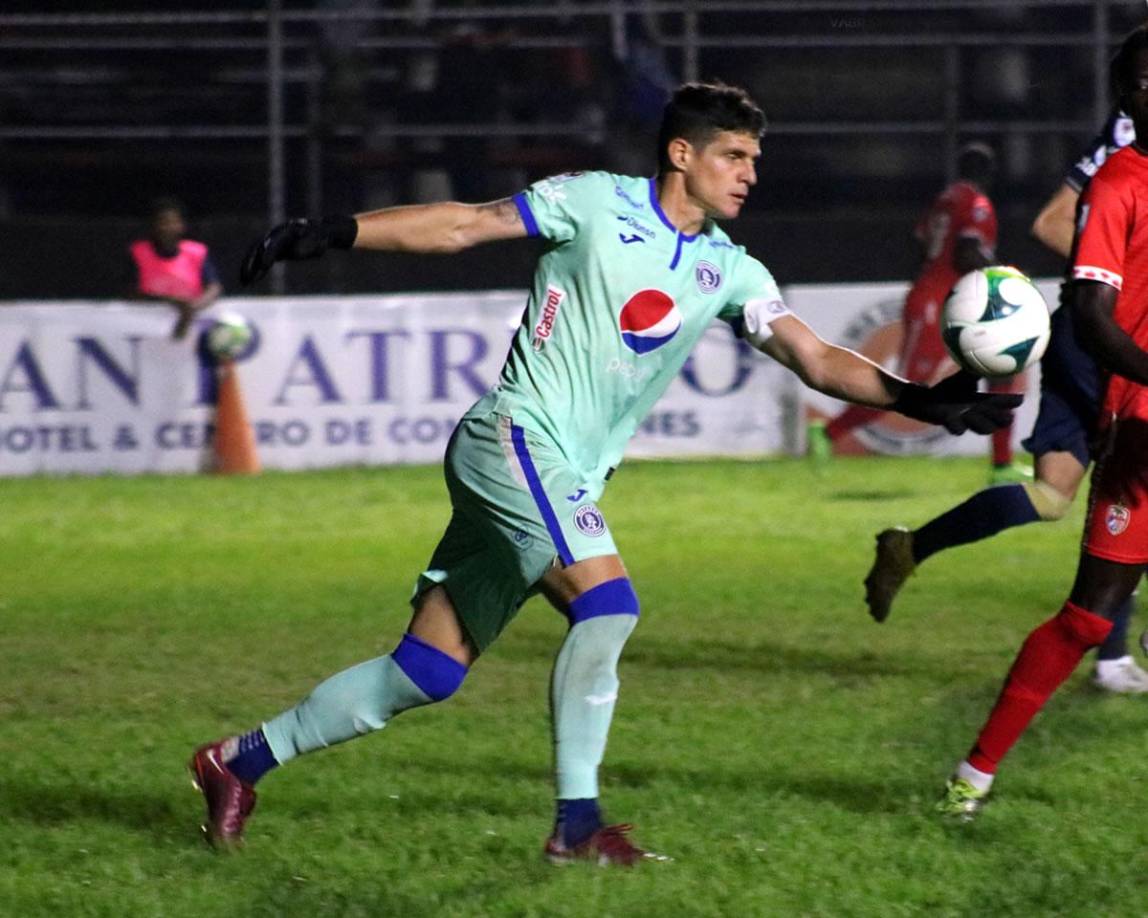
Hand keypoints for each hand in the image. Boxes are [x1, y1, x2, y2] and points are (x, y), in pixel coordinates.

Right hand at [239, 215, 356, 285]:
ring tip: (244, 282)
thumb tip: (300, 250)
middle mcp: (275, 235)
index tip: (264, 266)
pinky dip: (256, 270)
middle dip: (251, 263)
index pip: (275, 243)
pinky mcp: (273, 250)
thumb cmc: (319, 238)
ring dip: (248, 268)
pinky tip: (250, 281)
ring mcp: (272, 241)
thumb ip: (308, 246)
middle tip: (247, 278)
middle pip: (258, 248)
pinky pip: (261, 260)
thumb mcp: (317, 243)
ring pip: (255, 254)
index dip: (269, 254)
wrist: (318, 232)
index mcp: (287, 232)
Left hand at [893, 370, 1022, 434]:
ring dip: (982, 423)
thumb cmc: (947, 390)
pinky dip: (958, 428)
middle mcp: (975, 414)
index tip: (1021, 398)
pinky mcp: (948, 423)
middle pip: (994, 421)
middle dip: (1002, 420)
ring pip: (980, 428)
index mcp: (981, 403)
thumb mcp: (963, 378)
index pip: (1000, 403)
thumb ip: (976, 369)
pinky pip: (956, 429)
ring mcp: (963, 420)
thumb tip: (989, 351)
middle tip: (1009, 417)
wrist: (924, 400)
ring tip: (983, 416)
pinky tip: (960, 427)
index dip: (1010, 402)